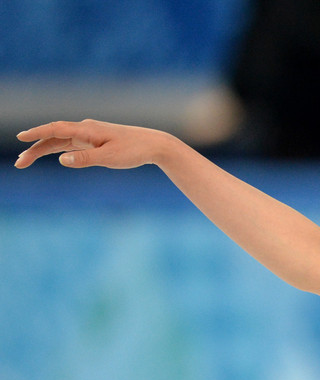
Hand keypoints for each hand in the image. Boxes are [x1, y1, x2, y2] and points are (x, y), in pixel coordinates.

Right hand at [14, 119, 172, 169]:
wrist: (153, 145)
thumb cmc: (134, 151)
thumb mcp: (110, 158)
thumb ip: (85, 159)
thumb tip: (61, 159)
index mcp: (87, 130)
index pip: (56, 129)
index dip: (37, 133)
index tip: (20, 138)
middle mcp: (85, 129)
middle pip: (53, 137)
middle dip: (34, 148)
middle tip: (19, 163)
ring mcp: (89, 135)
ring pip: (59, 141)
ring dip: (43, 150)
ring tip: (25, 161)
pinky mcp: (94, 141)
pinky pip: (70, 144)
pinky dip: (57, 149)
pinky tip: (48, 154)